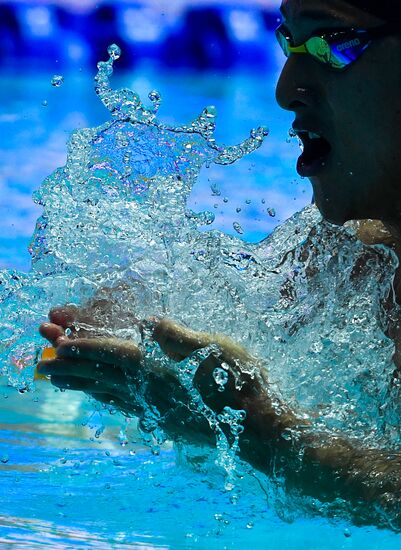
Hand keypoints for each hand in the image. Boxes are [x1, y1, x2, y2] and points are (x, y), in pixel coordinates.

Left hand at [38, 308, 277, 447]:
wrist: (258, 430)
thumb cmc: (241, 383)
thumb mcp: (214, 348)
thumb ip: (178, 336)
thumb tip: (148, 321)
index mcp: (160, 371)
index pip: (113, 355)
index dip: (85, 345)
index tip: (58, 341)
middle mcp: (150, 393)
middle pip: (101, 375)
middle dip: (70, 363)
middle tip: (40, 357)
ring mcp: (155, 410)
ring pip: (106, 393)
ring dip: (78, 382)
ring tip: (54, 377)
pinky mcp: (163, 420)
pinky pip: (121, 406)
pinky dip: (101, 398)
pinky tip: (98, 397)